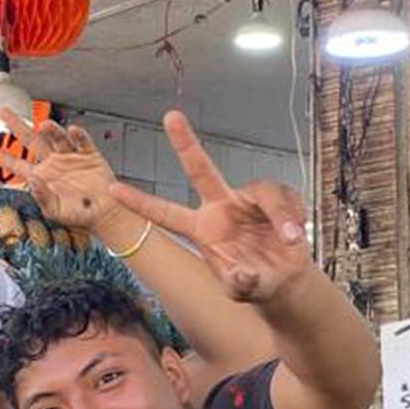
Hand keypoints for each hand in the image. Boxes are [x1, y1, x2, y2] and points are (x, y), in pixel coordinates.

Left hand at [0, 118, 128, 233]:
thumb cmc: (81, 215)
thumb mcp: (56, 213)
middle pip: (30, 140)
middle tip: (3, 112)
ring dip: (50, 130)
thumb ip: (43, 198)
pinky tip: (73, 131)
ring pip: (56, 137)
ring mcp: (70, 156)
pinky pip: (82, 142)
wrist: (106, 213)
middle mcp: (53, 163)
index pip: (15, 163)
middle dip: (16, 125)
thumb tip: (33, 182)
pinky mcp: (88, 155)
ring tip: (45, 125)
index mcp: (41, 177)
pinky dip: (78, 135)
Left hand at [113, 111, 312, 302]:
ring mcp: (247, 201)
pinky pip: (286, 199)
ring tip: (292, 239)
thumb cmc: (254, 283)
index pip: (165, 214)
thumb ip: (239, 285)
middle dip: (186, 143)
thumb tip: (242, 274)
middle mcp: (221, 208)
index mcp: (202, 230)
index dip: (140, 202)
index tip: (112, 190)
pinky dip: (294, 216)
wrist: (283, 280)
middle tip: (170, 117)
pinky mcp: (274, 200)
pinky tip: (297, 234)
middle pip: (201, 170)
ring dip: (280, 214)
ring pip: (264, 191)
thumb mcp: (243, 291)